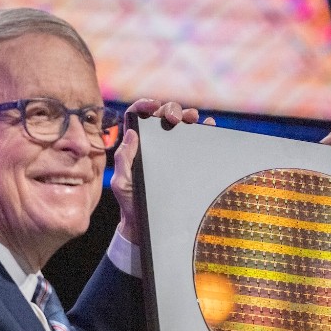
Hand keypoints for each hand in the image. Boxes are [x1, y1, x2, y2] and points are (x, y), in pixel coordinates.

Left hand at [111, 98, 201, 243]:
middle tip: (175, 118)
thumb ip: (123, 159)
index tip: (153, 106)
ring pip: (180, 125)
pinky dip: (204, 130)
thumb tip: (132, 134)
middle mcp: (154, 145)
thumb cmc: (132, 203)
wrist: (148, 224)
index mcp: (135, 145)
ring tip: (193, 119)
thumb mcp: (122, 182)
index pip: (137, 116)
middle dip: (170, 109)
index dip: (144, 105)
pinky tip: (208, 126)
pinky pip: (197, 142)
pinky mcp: (187, 162)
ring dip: (188, 115)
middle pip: (162, 116)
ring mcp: (171, 153)